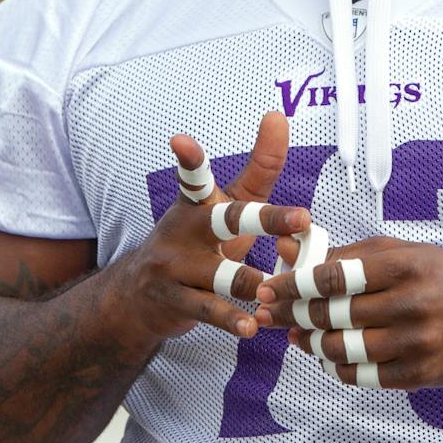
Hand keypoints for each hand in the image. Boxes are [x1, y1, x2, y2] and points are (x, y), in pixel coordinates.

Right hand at [116, 112, 310, 343]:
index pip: (194, 176)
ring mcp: (175, 268)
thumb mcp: (227, 202)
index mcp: (196, 203)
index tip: (179, 141)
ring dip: (251, 283)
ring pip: (220, 275)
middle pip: (226, 221)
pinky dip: (232, 320)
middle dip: (266, 220)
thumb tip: (279, 115)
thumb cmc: (199, 240)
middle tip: (303, 218)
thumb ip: (259, 166)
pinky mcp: (175, 302)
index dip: (189, 159)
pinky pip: (208, 311)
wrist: (139, 295)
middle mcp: (183, 231)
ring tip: (275, 290)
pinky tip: (253, 327)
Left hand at [252, 237, 442, 389]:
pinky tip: (326, 355)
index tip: (271, 287)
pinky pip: (363, 376)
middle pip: (336, 314)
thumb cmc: (436, 276)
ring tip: (297, 335)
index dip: (297, 283)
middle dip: (295, 314)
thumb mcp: (397, 251)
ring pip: (345, 349)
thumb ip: (343, 253)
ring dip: (311, 344)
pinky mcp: (420, 373)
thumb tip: (288, 248)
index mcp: (405, 265)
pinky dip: (336, 367)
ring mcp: (418, 342)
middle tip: (271, 313)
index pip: (338, 276)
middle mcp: (413, 303)